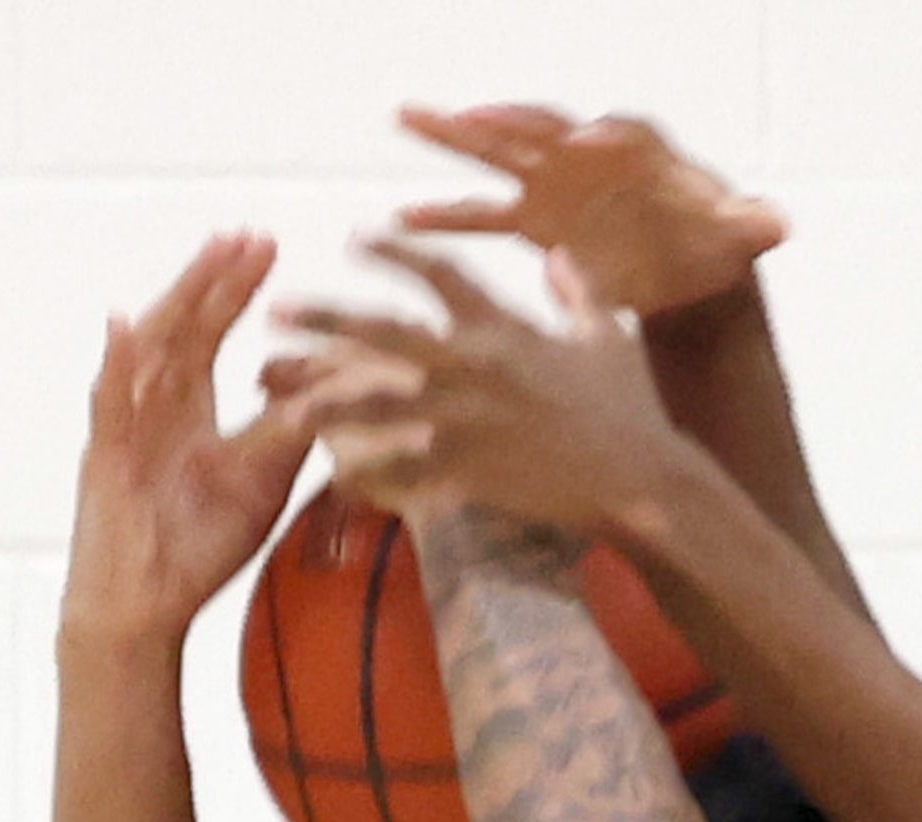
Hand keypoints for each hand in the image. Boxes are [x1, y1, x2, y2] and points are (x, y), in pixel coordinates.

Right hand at [63, 233, 314, 648]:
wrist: (147, 605)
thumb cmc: (198, 544)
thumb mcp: (260, 480)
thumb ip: (290, 432)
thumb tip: (337, 388)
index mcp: (185, 409)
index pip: (210, 336)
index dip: (234, 292)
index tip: (266, 247)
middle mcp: (151, 406)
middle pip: (184, 328)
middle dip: (216, 281)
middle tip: (250, 235)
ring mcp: (125, 426)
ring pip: (150, 351)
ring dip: (181, 301)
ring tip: (210, 257)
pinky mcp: (107, 458)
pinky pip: (110, 405)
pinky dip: (117, 365)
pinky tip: (127, 324)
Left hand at [272, 237, 686, 532]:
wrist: (645, 480)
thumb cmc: (633, 410)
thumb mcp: (609, 338)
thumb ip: (578, 292)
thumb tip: (562, 255)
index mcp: (506, 329)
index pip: (441, 275)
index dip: (396, 253)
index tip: (357, 241)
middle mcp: (478, 367)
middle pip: (384, 334)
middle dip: (326, 321)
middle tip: (276, 311)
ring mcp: (470, 420)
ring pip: (377, 408)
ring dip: (324, 403)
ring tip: (281, 403)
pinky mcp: (472, 471)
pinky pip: (403, 473)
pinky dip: (369, 477)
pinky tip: (334, 477)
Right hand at [398, 102, 785, 316]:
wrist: (687, 270)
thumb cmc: (713, 245)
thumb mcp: (738, 238)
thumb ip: (752, 225)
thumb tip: (780, 224)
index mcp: (641, 153)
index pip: (621, 134)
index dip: (605, 136)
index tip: (589, 142)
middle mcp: (589, 157)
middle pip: (543, 127)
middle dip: (505, 119)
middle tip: (463, 110)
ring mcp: (556, 185)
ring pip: (500, 155)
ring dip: (453, 140)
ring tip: (408, 119)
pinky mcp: (535, 221)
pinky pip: (485, 215)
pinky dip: (448, 218)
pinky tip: (404, 220)